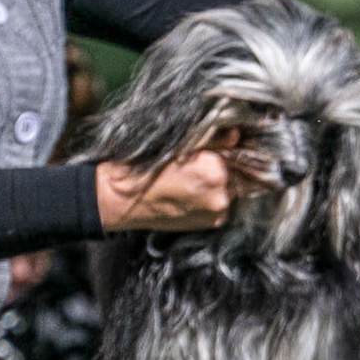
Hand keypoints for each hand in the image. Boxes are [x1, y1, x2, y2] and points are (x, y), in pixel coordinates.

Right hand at [95, 130, 238, 232]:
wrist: (123, 199)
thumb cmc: (147, 168)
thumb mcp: (178, 146)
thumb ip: (212, 141)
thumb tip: (235, 134)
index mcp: (214, 171)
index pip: (235, 154)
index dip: (223, 151)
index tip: (212, 151)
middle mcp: (221, 195)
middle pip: (234, 174)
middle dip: (222, 169)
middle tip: (198, 168)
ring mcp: (217, 213)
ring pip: (228, 190)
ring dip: (218, 185)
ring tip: (192, 182)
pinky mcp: (210, 225)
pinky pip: (220, 206)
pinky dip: (211, 199)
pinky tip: (191, 195)